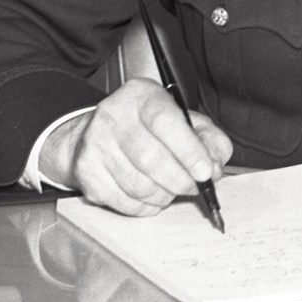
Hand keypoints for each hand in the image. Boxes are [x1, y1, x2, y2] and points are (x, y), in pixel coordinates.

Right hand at [41, 78, 232, 216]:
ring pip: (138, 185)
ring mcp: (95, 143)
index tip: (205, 172)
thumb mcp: (185, 121)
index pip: (166, 122)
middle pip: (151, 158)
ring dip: (164, 195)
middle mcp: (113, 115)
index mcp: (141, 95)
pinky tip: (152, 196)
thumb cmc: (148, 127)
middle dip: (180, 180)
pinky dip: (145, 206)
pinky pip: (123, 201)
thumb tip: (215, 166)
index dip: (189, 151)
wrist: (97, 133)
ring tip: (171, 189)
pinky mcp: (86, 171)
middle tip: (193, 186)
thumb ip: (209, 139)